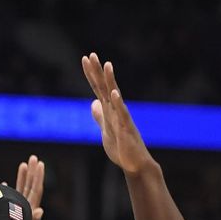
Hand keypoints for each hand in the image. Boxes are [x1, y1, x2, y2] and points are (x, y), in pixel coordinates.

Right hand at [14, 155, 44, 219]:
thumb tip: (40, 211)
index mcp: (29, 212)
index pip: (35, 190)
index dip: (37, 176)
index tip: (39, 163)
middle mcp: (26, 211)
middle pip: (30, 187)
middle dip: (32, 172)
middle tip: (33, 157)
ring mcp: (20, 214)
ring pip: (21, 192)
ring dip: (22, 178)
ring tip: (23, 165)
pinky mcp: (12, 218)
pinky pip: (11, 201)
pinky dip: (9, 191)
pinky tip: (5, 185)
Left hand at [81, 53, 152, 174]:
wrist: (135, 165)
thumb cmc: (121, 148)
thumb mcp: (106, 130)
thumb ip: (100, 116)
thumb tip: (93, 103)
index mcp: (110, 110)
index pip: (98, 88)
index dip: (91, 74)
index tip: (85, 59)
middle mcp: (116, 110)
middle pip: (105, 87)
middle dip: (98, 71)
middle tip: (92, 54)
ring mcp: (122, 118)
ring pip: (115, 96)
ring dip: (110, 81)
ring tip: (107, 65)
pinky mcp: (126, 129)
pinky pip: (122, 114)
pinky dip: (118, 104)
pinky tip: (114, 93)